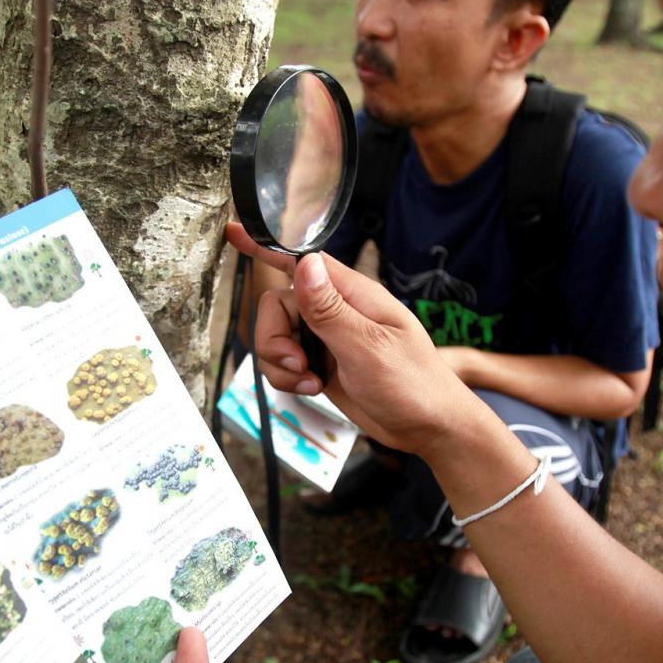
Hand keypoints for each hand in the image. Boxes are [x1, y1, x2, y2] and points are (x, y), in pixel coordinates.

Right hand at [224, 223, 482, 455]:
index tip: (235, 233)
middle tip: (297, 364)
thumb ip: (330, 309)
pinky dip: (287, 378)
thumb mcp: (369, 347)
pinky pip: (284, 362)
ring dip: (280, 363)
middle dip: (274, 338)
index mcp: (353, 295)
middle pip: (277, 306)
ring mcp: (327, 337)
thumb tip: (304, 263)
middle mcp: (336, 310)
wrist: (428, 428)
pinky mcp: (320, 363)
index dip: (267, 249)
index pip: (303, 261)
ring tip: (309, 381)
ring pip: (276, 336)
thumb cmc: (413, 384)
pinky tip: (311, 388)